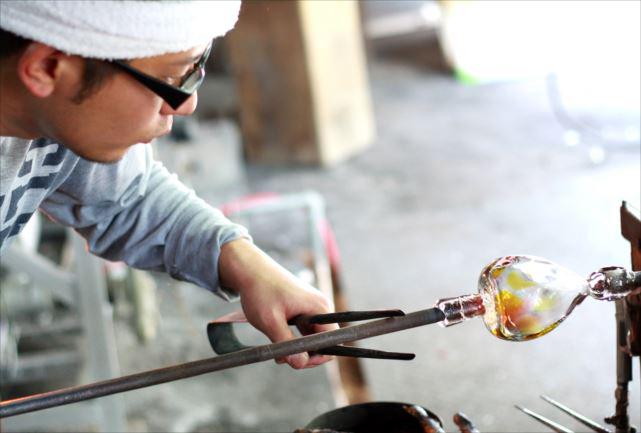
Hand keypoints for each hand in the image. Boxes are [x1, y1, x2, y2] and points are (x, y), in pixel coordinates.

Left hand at [218, 239, 337, 368]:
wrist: (249, 269)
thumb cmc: (260, 290)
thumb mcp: (270, 320)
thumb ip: (286, 344)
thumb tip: (300, 364)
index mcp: (319, 307)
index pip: (333, 341)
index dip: (318, 356)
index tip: (297, 362)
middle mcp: (320, 307)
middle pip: (323, 341)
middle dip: (305, 354)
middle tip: (282, 358)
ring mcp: (311, 308)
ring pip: (312, 338)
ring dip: (297, 348)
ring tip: (277, 351)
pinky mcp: (302, 309)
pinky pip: (305, 331)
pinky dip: (293, 339)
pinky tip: (277, 340)